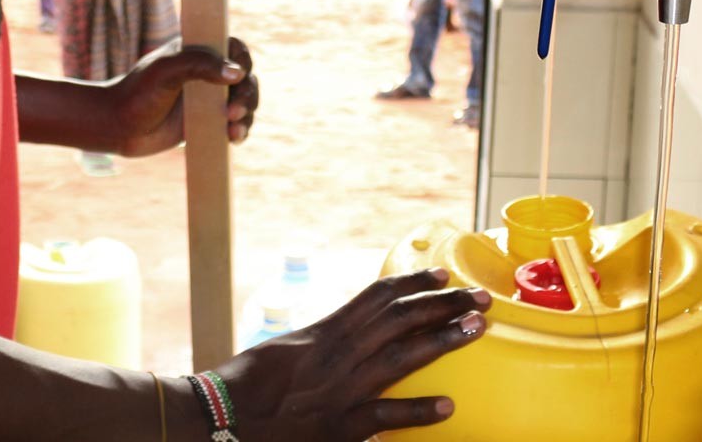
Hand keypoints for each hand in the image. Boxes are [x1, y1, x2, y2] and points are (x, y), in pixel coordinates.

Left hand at [104, 37, 258, 157]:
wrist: (118, 128)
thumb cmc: (136, 94)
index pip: (234, 48)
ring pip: (244, 102)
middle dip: (246, 94)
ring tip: (234, 130)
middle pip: (245, 78)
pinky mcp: (208, 123)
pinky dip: (240, 130)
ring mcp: (209, 99)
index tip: (239, 75)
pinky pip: (235, 124)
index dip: (243, 60)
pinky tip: (234, 138)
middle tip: (233, 112)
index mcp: (198, 52)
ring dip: (247, 114)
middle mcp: (207, 74)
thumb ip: (199, 65)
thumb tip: (237, 72)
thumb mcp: (165, 72)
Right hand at [212, 269, 489, 440]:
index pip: (376, 297)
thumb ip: (319, 343)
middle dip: (442, 305)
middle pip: (398, 320)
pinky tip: (447, 407)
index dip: (413, 283)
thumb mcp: (285, 351)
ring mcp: (340, 390)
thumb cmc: (246, 386)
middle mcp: (337, 354)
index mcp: (324, 332)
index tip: (443, 274)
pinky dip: (416, 411)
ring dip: (440, 341)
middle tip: (479, 296)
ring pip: (400, 358)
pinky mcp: (339, 427)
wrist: (222, 416)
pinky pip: (383, 417)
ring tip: (475, 329)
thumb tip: (345, 336)